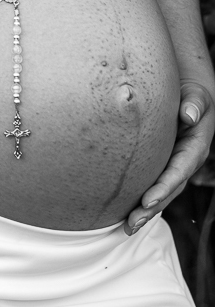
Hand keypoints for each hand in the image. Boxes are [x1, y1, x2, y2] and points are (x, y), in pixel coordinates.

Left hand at [123, 80, 214, 235]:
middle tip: (132, 223)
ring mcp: (174, 165)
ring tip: (127, 227)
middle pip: (169, 190)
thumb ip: (195, 103)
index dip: (163, 187)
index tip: (147, 200)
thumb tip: (189, 114)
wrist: (188, 95)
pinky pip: (152, 184)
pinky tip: (124, 212)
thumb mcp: (196, 96)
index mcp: (195, 148)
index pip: (178, 171)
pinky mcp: (162, 165)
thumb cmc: (191, 94)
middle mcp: (185, 162)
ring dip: (145, 211)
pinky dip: (141, 199)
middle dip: (151, 208)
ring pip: (161, 192)